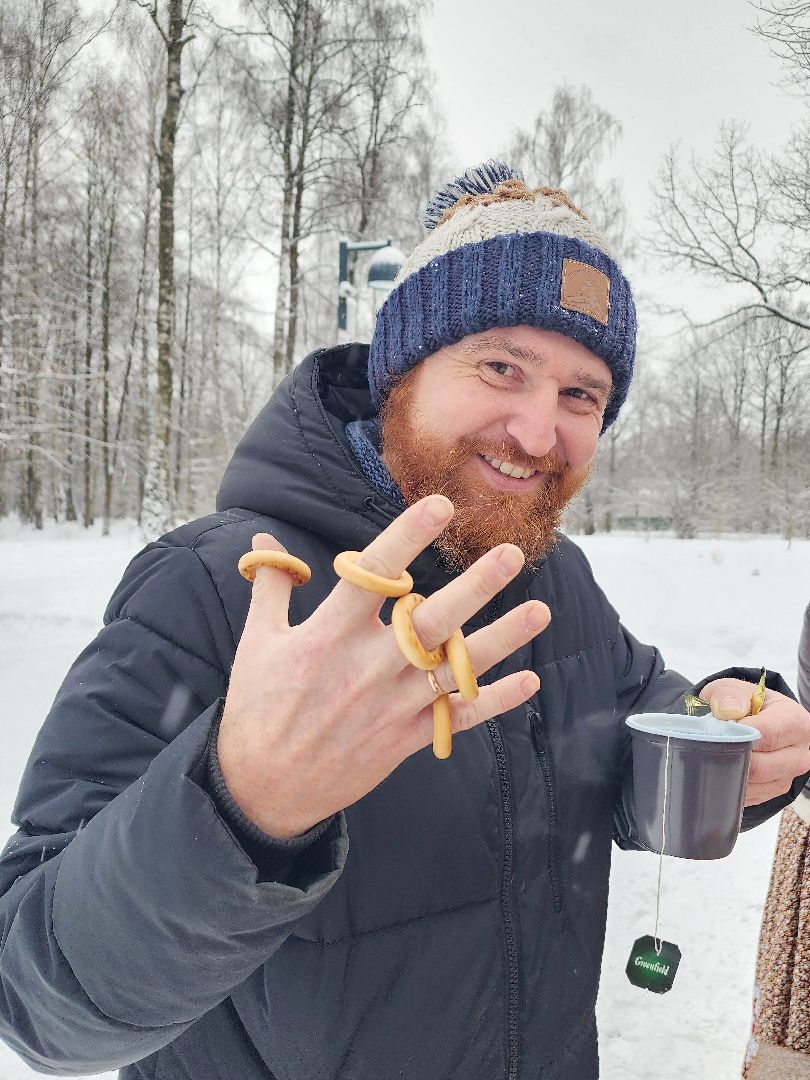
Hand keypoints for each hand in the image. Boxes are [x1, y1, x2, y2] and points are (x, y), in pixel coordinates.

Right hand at [217, 494, 550, 837]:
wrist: (264, 788)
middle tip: (513, 555)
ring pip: (457, 668)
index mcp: (329, 635)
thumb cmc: (258, 707)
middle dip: (475, 587)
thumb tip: (265, 535)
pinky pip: (459, 718)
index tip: (440, 505)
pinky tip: (529, 680)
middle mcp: (369, 667)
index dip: (408, 537)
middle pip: (431, 621)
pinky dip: (496, 702)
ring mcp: (393, 705)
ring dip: (503, 639)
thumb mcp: (257, 642)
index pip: (375, 574)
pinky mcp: (407, 738)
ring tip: (542, 611)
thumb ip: (271, 586)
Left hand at [700, 677, 809, 805]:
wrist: (747, 720)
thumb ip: (729, 694)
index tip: (721, 728)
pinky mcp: (775, 790)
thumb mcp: (733, 689)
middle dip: (731, 755)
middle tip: (714, 743)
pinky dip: (732, 784)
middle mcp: (800, 752)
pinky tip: (724, 766)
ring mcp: (788, 775)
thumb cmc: (743, 704)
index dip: (739, 733)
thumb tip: (727, 711)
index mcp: (796, 722)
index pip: (767, 735)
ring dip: (729, 770)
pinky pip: (749, 796)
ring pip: (753, 785)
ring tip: (718, 751)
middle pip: (761, 766)